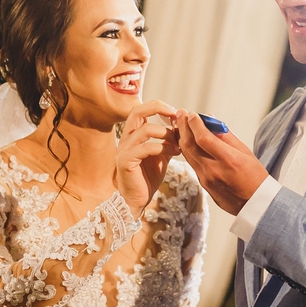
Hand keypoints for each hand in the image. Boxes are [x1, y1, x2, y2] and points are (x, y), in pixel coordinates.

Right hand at [116, 101, 181, 216]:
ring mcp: (124, 149)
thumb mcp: (162, 155)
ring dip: (166, 133)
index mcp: (132, 134)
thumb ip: (168, 141)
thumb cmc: (148, 177)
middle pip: (137, 111)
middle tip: (175, 115)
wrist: (136, 199)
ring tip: (178, 143)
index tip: (176, 114)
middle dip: (158, 108)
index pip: (141, 110)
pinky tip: (174, 152)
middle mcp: (126, 138)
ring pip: (146, 129)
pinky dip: (163, 148)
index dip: (159, 107)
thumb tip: (181, 128)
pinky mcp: (125, 161)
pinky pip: (146, 148)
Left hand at [175, 110, 266, 214]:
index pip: (203, 138)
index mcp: (228, 160)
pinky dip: (187, 150)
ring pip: (188, 154)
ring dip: (181, 138)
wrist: (255, 204)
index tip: (191, 114)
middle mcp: (214, 170)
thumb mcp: (246, 152)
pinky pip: (192, 164)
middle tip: (180, 114)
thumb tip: (211, 121)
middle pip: (190, 145)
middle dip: (183, 127)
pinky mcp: (203, 184)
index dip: (195, 124)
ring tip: (179, 124)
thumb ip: (226, 137)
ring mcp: (206, 179)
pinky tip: (186, 141)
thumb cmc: (255, 176)